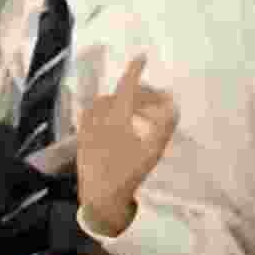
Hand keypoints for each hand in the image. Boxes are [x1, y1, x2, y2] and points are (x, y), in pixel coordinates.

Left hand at [74, 55, 180, 226]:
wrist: (100, 197)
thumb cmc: (128, 174)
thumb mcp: (152, 152)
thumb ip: (164, 128)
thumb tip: (173, 107)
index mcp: (116, 117)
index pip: (127, 86)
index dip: (135, 70)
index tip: (142, 57)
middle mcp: (99, 116)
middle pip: (119, 95)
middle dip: (137, 93)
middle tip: (154, 102)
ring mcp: (87, 127)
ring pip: (104, 103)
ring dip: (120, 101)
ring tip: (135, 111)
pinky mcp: (81, 137)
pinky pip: (93, 114)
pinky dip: (106, 110)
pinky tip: (114, 121)